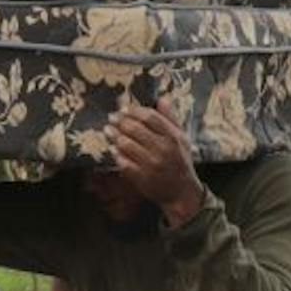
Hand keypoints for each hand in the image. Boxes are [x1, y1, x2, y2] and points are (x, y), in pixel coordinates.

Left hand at [111, 101, 203, 225]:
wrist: (181, 192)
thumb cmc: (180, 161)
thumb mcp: (182, 138)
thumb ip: (171, 118)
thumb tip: (163, 98)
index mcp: (173, 137)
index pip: (150, 117)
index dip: (134, 111)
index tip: (123, 109)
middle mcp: (163, 149)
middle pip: (135, 129)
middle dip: (120, 121)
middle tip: (112, 118)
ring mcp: (152, 164)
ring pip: (127, 145)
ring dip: (114, 136)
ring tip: (108, 131)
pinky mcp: (143, 178)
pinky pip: (124, 162)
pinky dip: (117, 154)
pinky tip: (113, 149)